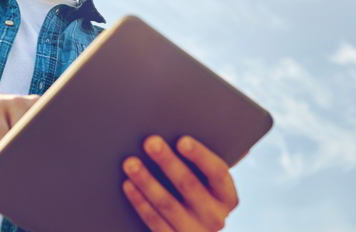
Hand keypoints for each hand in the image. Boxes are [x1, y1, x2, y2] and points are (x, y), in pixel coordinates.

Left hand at [122, 135, 239, 230]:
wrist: (189, 230)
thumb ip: (208, 160)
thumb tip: (225, 133)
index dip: (200, 156)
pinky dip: (140, 202)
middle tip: (150, 142)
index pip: (217, 172)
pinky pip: (154, 222)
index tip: (182, 140)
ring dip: (147, 181)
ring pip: (167, 203)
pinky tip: (128, 185)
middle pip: (189, 185)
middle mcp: (216, 216)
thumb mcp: (207, 181)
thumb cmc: (195, 192)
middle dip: (168, 162)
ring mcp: (195, 231)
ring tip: (130, 162)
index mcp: (227, 196)